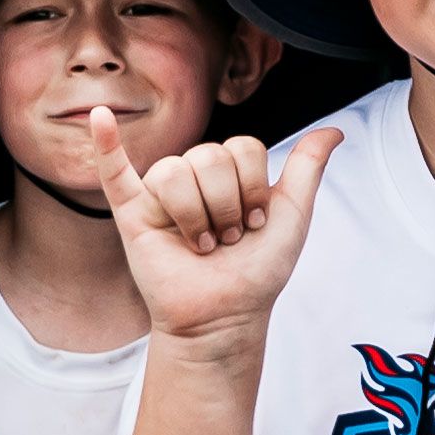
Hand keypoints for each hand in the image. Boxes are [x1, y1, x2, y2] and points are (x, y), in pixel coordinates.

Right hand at [109, 129, 334, 355]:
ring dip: (196, 215)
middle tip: (226, 239)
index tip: (256, 224)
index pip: (243, 147)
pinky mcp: (132, 213)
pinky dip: (105, 144)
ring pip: (175, 171)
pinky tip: (99, 117)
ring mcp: (161, 193)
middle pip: (209, 156)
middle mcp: (194, 176)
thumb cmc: (257, 271)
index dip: (254, 186)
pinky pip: (114, 171)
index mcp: (229, 171)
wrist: (225, 316)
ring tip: (200, 244)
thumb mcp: (293, 216)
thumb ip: (308, 168)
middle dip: (226, 204)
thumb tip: (335, 131)